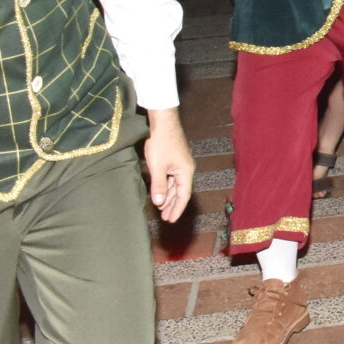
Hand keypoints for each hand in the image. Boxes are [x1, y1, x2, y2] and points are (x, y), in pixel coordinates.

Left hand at [144, 109, 193, 223]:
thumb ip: (158, 186)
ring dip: (168, 196)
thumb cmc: (162, 144)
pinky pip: (171, 178)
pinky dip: (165, 186)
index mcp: (186, 172)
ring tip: (161, 208)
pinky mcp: (174, 159)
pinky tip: (159, 192)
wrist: (163, 122)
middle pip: (180, 191)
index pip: (183, 195)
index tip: (171, 220)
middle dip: (172, 205)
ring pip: (174, 185)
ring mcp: (180, 164)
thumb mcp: (158, 167)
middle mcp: (186, 169)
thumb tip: (158, 203)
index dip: (177, 209)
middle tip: (165, 217)